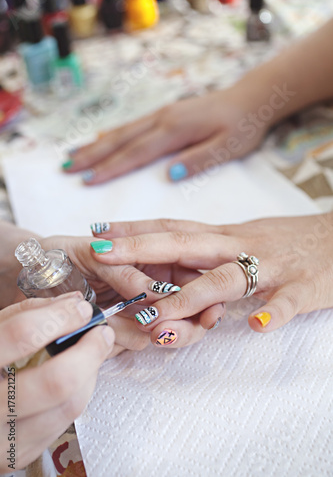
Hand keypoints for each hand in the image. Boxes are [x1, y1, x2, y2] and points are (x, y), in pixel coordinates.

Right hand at [0, 293, 113, 470]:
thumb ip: (29, 312)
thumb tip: (73, 302)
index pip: (22, 335)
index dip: (61, 318)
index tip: (82, 309)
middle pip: (56, 380)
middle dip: (90, 351)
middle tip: (102, 333)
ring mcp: (3, 437)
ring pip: (68, 405)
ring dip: (90, 374)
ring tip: (92, 354)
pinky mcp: (19, 454)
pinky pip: (64, 422)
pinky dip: (79, 394)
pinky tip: (78, 377)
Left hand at [41, 236, 223, 352]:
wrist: (26, 274)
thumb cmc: (59, 253)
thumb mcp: (90, 253)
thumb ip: (124, 271)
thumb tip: (155, 292)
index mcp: (151, 261)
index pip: (188, 278)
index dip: (203, 295)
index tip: (209, 310)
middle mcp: (149, 289)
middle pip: (186, 310)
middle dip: (188, 323)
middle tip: (178, 329)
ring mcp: (135, 312)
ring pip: (166, 330)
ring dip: (165, 334)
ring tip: (144, 329)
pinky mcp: (117, 332)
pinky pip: (134, 341)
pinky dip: (131, 341)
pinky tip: (120, 336)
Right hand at [61, 88, 265, 184]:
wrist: (251, 98)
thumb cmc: (242, 126)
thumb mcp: (228, 148)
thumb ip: (199, 160)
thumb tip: (170, 174)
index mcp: (175, 130)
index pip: (137, 153)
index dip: (111, 168)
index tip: (87, 180)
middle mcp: (163, 119)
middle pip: (121, 139)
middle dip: (92, 155)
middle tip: (66, 168)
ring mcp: (162, 114)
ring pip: (123, 130)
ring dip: (96, 143)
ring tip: (73, 154)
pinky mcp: (165, 113)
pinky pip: (132, 125)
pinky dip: (112, 135)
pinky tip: (101, 141)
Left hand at [89, 214, 332, 335]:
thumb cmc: (286, 241)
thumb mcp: (241, 239)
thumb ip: (208, 251)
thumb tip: (168, 260)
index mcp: (224, 236)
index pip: (172, 228)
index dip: (134, 229)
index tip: (97, 231)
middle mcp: (239, 245)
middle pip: (185, 244)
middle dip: (141, 249)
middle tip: (101, 254)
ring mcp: (270, 266)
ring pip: (226, 278)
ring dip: (190, 297)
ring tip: (157, 317)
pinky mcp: (302, 287)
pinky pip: (286, 301)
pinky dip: (272, 312)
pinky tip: (256, 325)